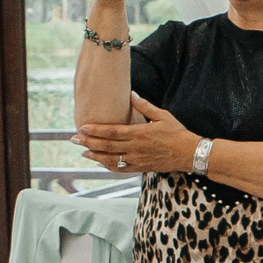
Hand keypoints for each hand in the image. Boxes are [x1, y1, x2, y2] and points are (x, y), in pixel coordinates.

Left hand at [77, 95, 200, 174]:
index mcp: (139, 133)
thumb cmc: (177, 133)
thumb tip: (132, 94)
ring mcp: (137, 159)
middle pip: (106, 145)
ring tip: (83, 152)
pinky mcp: (141, 167)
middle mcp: (135, 147)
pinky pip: (121, 168)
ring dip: (95, 156)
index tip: (82, 127)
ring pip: (111, 159)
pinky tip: (100, 163)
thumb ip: (145, 106)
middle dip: (88, 142)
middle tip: (74, 140)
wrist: (189, 154)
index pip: (112, 131)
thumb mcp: (162, 116)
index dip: (95, 130)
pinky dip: (109, 166)